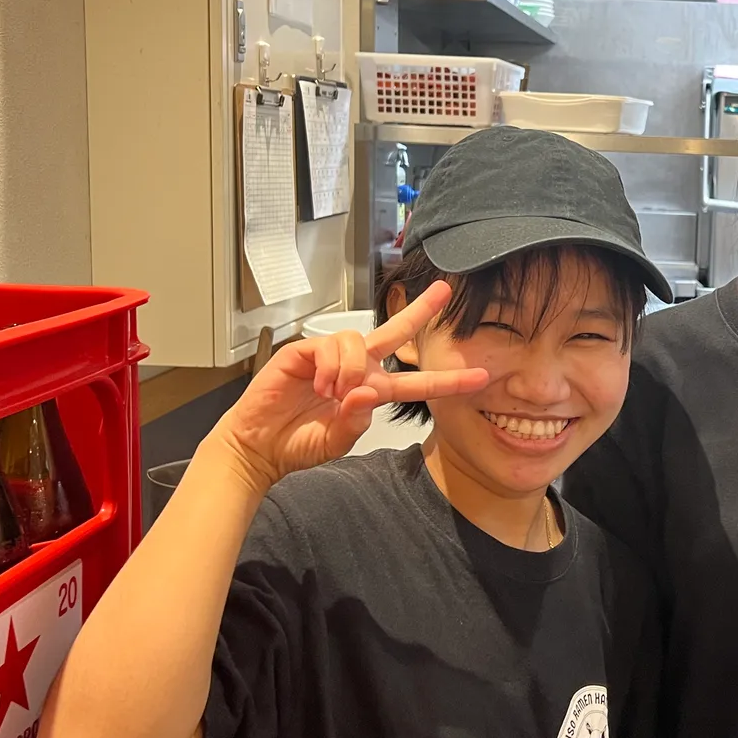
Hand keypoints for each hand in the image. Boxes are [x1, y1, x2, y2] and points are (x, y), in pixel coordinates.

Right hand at [210, 282, 489, 489]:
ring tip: (333, 393)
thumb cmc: (297, 445)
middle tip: (444, 291)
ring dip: (352, 368)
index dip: (447, 379)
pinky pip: (330, 346)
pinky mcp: (304, 352)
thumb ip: (355, 421)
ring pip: (358, 341)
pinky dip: (329, 367)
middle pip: (394, 333)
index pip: (415, 382)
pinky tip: (317, 386)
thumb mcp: (336, 442)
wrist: (258, 446)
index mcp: (370, 392)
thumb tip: (366, 392)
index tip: (480, 377)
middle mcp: (356, 369)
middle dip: (420, 310)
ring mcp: (330, 358)